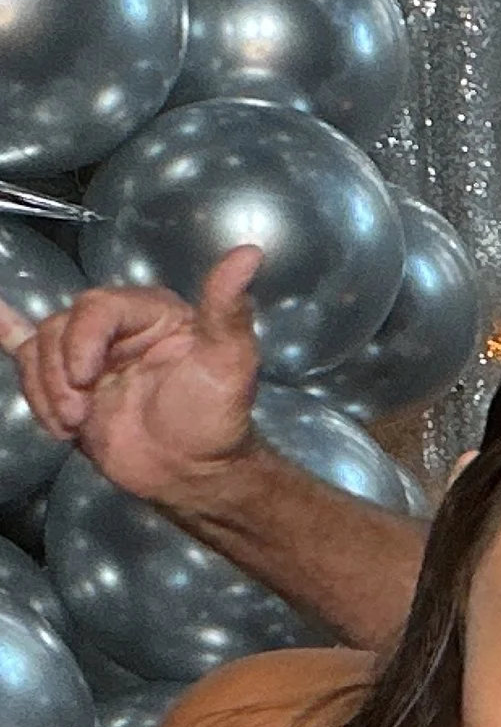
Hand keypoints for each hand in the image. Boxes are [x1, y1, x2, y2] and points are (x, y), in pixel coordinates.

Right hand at [0, 245, 263, 503]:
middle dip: (62, 374)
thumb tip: (249, 253)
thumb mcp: (230, 361)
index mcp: (153, 313)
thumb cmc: (215, 419)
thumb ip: (229, 309)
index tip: (88, 380)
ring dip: (45, 391)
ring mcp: (90, 357)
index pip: (96, 307)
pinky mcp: (68, 383)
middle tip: (82, 411)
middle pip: (59, 327)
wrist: (192, 473)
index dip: (83, 341)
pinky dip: (5, 331)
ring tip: (74, 422)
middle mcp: (119, 329)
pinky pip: (26, 347)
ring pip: (38, 350)